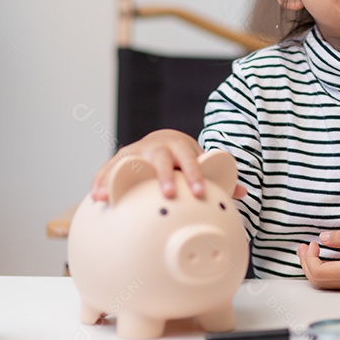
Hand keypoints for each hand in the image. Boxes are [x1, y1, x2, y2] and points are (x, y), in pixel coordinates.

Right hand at [90, 129, 246, 201]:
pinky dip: (101, 181)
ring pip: (127, 162)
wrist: (164, 142)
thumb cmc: (184, 160)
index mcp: (179, 146)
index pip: (189, 159)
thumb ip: (219, 178)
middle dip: (163, 176)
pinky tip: (96, 197)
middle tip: (168, 194)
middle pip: (160, 159)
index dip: (195, 175)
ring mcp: (136, 151)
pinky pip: (108, 169)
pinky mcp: (120, 159)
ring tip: (109, 197)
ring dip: (119, 179)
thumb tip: (243, 192)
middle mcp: (156, 146)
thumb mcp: (199, 164)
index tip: (200, 192)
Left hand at [298, 231, 339, 290]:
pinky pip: (333, 282)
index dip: (309, 258)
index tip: (312, 243)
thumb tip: (323, 237)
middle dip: (305, 264)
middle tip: (303, 246)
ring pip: (324, 284)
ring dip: (313, 268)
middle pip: (317, 281)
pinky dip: (323, 271)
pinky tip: (326, 258)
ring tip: (311, 251)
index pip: (317, 272)